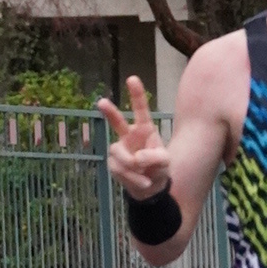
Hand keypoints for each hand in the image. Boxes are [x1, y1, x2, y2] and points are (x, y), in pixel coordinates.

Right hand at [98, 76, 171, 196]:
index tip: (132, 78)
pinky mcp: (113, 163)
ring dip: (134, 168)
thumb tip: (136, 158)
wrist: (150, 189)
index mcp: (144, 129)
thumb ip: (154, 157)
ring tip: (146, 176)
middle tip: (101, 102)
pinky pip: (120, 170)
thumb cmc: (159, 168)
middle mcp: (129, 136)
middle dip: (110, 112)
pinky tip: (142, 182)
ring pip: (121, 155)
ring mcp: (120, 149)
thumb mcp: (165, 162)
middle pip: (117, 122)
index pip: (140, 110)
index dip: (137, 94)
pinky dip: (133, 179)